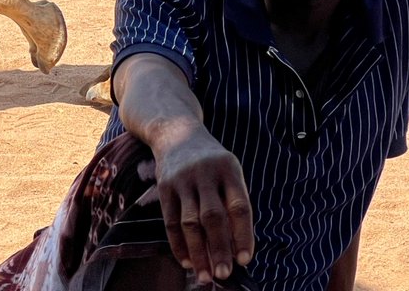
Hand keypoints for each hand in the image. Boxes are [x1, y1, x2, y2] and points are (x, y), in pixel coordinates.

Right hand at [151, 128, 253, 285]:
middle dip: (219, 249)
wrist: (175, 132)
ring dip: (198, 253)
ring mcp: (182, 178)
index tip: (244, 260)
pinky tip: (186, 261)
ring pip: (190, 222)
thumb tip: (236, 249)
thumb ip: (233, 204)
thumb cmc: (211, 162)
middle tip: (224, 275)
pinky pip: (170, 220)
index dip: (243, 235)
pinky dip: (178, 244)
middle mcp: (205, 172)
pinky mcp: (164, 185)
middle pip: (213, 216)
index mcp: (228, 168)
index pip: (239, 206)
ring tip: (205, 277)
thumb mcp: (228, 171)